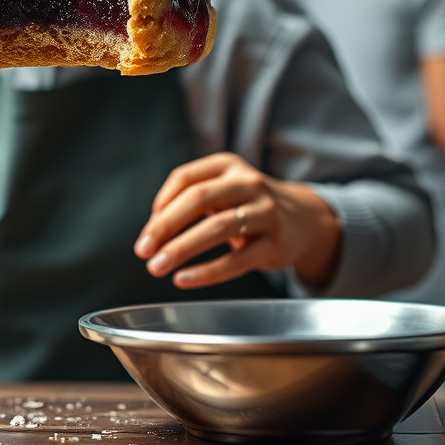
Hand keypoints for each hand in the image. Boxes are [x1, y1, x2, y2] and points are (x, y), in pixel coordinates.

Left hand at [133, 153, 341, 289]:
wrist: (302, 220)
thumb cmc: (246, 205)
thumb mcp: (223, 190)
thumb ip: (190, 202)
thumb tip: (152, 232)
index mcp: (227, 165)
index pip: (184, 178)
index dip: (161, 204)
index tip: (147, 231)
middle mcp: (248, 183)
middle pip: (198, 198)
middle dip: (164, 226)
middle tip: (142, 250)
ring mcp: (265, 212)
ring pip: (217, 228)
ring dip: (181, 249)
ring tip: (157, 267)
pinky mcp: (275, 244)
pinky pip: (236, 261)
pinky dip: (207, 272)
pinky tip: (184, 279)